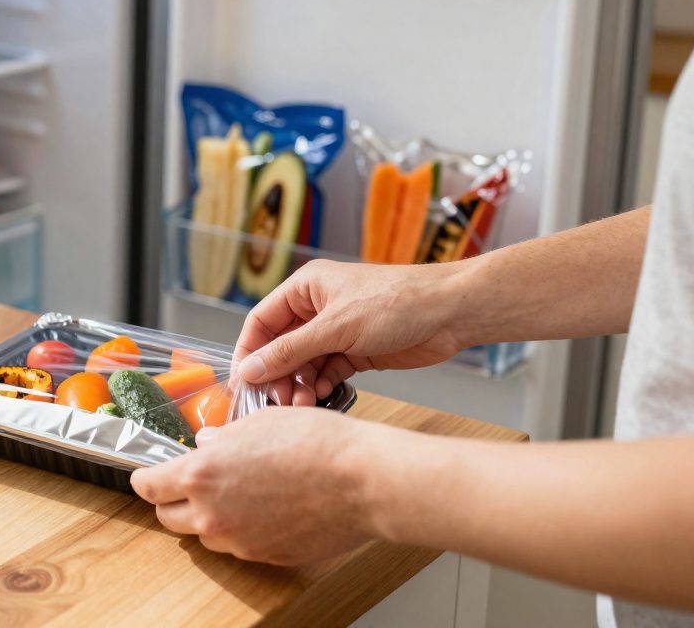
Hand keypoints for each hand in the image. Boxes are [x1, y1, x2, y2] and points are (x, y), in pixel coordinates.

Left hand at [131, 405, 392, 563]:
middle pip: (168, 517)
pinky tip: (267, 507)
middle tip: (190, 484)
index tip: (149, 475)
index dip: (146, 479)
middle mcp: (211, 514)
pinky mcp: (264, 557)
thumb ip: (223, 437)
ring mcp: (238, 541)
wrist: (362, 481)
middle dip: (173, 501)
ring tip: (239, 492)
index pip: (148, 487)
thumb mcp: (259, 422)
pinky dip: (242, 529)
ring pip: (204, 535)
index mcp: (201, 474)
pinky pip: (239, 545)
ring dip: (209, 517)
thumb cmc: (316, 443)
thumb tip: (208, 443)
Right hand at [232, 259, 468, 404]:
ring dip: (298, 385)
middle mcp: (316, 309)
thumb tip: (250, 370)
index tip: (243, 382)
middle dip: (276, 375)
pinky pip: (325, 372)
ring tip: (301, 404)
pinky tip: (320, 397)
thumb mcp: (335, 328)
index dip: (248, 352)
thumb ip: (289, 352)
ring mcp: (336, 331)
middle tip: (277, 401)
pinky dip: (320, 386)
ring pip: (303, 364)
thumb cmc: (397, 302)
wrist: (450, 313)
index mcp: (305, 289)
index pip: (261, 322)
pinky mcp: (355, 351)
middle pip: (280, 347)